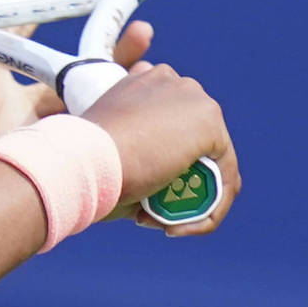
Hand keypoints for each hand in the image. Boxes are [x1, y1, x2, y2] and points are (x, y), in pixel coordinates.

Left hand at [0, 0, 155, 208]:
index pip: (21, 33)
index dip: (44, 5)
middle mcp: (11, 102)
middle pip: (67, 68)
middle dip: (106, 50)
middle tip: (142, 32)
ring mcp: (28, 136)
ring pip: (83, 105)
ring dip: (116, 88)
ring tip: (152, 70)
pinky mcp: (37, 167)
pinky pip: (79, 146)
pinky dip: (109, 132)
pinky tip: (137, 121)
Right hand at [84, 64, 240, 236]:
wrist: (83, 159)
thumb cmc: (83, 161)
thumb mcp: (107, 147)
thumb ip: (136, 152)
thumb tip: (153, 194)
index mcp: (144, 79)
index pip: (170, 120)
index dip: (160, 157)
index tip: (138, 187)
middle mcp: (172, 81)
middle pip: (195, 138)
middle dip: (182, 177)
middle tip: (151, 210)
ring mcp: (194, 99)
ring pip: (212, 159)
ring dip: (195, 197)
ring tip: (163, 224)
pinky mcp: (210, 123)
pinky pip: (224, 177)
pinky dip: (210, 209)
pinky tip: (178, 227)